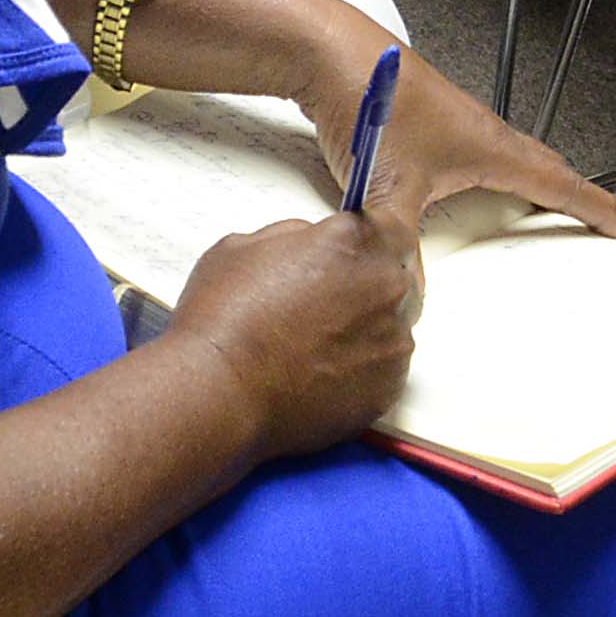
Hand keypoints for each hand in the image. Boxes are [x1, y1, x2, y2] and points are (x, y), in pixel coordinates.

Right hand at [168, 203, 421, 462]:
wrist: (218, 394)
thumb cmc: (223, 318)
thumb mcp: (249, 245)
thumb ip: (298, 236)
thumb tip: (313, 246)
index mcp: (357, 241)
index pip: (395, 222)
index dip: (378, 233)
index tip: (364, 243)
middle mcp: (386, 286)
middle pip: (397, 275)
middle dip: (370, 282)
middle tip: (328, 300)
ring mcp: (392, 340)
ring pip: (394, 324)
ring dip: (367, 327)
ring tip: (316, 344)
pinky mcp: (388, 388)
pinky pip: (386, 368)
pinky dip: (363, 368)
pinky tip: (322, 374)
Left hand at [324, 56, 615, 240]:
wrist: (334, 53)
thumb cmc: (372, 99)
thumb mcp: (387, 190)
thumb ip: (398, 247)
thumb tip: (403, 288)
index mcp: (491, 148)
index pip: (563, 184)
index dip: (600, 210)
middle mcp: (483, 134)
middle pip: (547, 169)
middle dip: (579, 199)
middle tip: (600, 224)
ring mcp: (459, 127)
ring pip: (514, 162)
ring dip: (537, 186)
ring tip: (545, 214)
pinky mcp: (432, 124)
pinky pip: (482, 158)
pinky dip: (496, 179)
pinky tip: (469, 195)